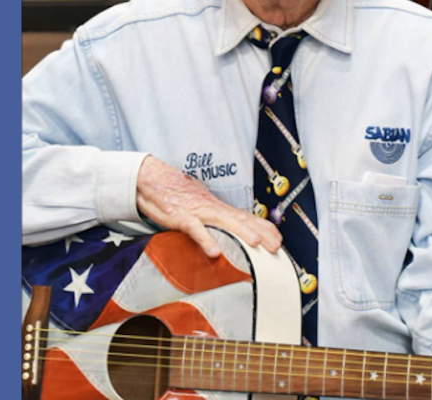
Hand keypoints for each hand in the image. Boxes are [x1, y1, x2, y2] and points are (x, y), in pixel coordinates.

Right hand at [136, 156, 281, 257]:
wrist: (153, 179)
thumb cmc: (176, 195)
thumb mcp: (200, 206)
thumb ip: (213, 218)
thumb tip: (227, 229)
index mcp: (218, 208)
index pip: (246, 217)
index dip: (264, 228)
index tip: (279, 239)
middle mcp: (212, 208)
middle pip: (242, 220)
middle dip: (261, 233)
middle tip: (276, 246)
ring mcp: (198, 212)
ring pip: (224, 222)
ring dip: (241, 232)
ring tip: (256, 243)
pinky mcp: (180, 217)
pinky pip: (195, 229)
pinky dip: (205, 239)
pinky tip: (214, 251)